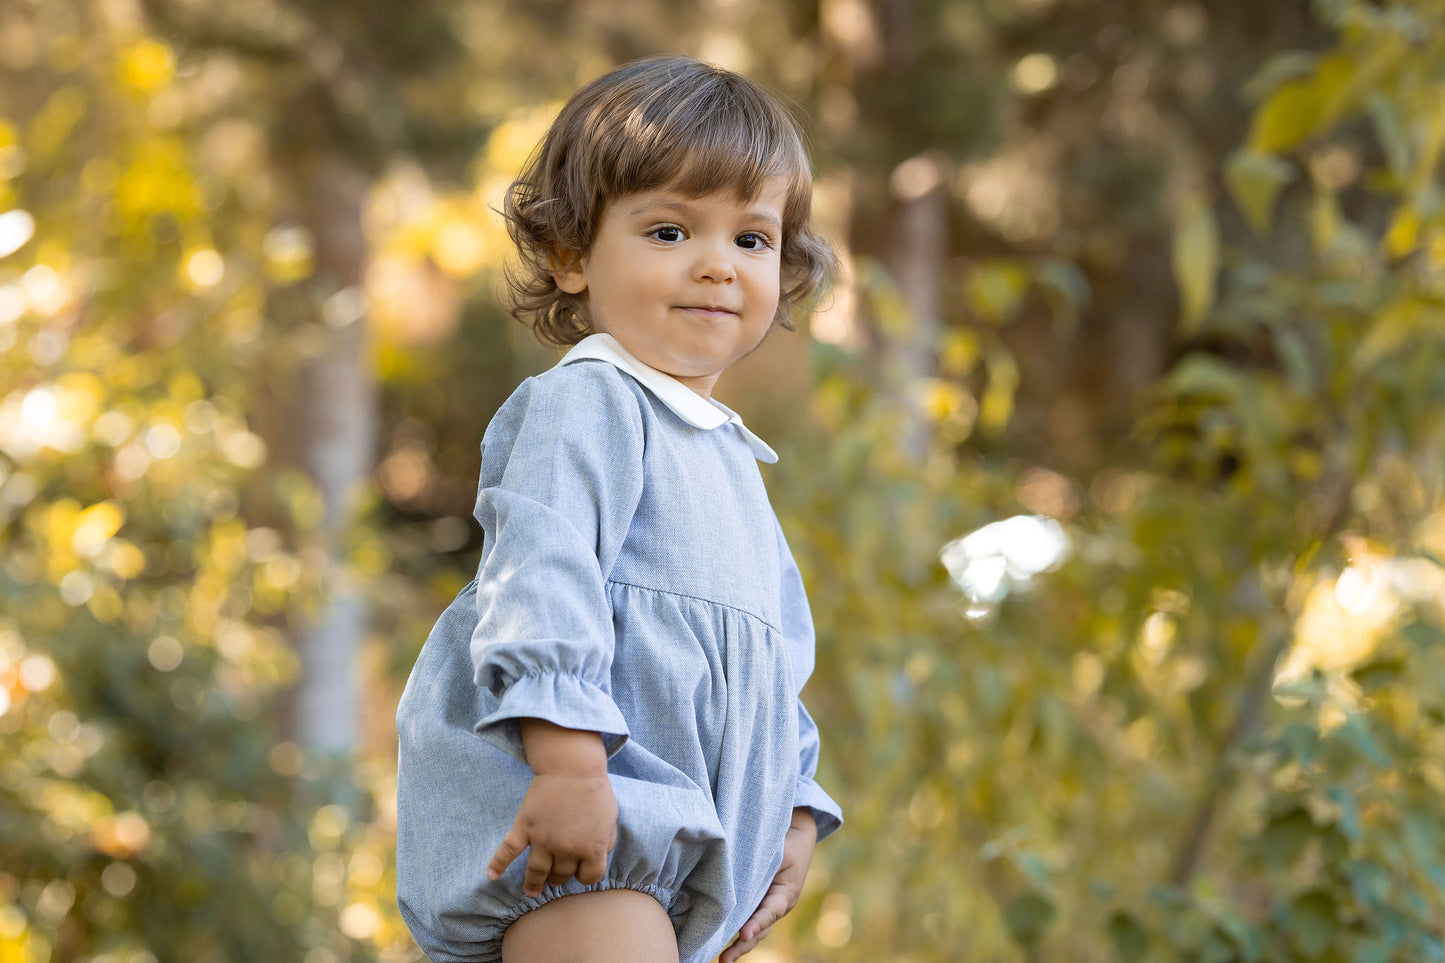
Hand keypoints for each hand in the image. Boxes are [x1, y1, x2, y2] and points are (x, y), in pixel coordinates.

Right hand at [486, 770, 617, 895]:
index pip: (589, 878)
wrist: (572, 767)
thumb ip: (606, 842)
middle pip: (562, 875)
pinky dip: (498, 864)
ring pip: (536, 872)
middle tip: (557, 875)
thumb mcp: (611, 819)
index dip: (586, 875)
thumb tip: (599, 856)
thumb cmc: (595, 791)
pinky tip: (491, 876)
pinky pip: (508, 851)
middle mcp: (566, 849)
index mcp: (592, 848)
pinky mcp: (525, 828)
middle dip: (561, 876)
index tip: (581, 871)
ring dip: (534, 884)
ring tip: (531, 891)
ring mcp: (543, 840)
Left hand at [720, 809, 816, 962]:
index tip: (745, 934)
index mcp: (786, 894)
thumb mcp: (779, 850)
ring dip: (737, 946)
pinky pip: (745, 919)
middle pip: (759, 930)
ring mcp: (766, 907)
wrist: (796, 835)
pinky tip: (718, 941)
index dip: (757, 923)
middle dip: (742, 946)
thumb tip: (735, 873)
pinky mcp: (756, 904)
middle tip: (725, 959)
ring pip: (751, 930)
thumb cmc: (787, 842)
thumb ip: (761, 864)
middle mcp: (777, 906)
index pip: (770, 911)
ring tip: (723, 960)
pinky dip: (733, 931)